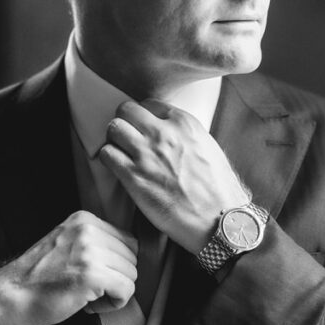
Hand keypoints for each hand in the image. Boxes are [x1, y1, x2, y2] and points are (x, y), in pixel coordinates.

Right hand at [0, 211, 137, 324]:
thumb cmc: (35, 280)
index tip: (90, 277)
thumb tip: (127, 256)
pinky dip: (113, 304)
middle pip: (132, 258)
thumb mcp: (65, 244)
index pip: (126, 241)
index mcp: (83, 219)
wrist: (8, 297)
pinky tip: (88, 305)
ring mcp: (90, 251)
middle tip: (88, 290)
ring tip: (85, 297)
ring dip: (113, 293)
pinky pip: (126, 291)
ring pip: (131, 275)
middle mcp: (88, 230)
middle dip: (115, 278)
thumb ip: (92, 242)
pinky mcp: (91, 275)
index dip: (113, 265)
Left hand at [98, 100, 249, 253]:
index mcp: (184, 123)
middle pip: (126, 110)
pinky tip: (117, 167)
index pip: (149, 104)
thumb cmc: (218, 190)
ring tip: (120, 151)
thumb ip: (186, 136)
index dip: (143, 117)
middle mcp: (164, 134)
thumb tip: (170, 134)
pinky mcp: (133, 177)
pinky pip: (106, 154)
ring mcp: (146, 154)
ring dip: (114, 139)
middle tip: (127, 137)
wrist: (217, 220)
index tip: (143, 129)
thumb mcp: (208, 149)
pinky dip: (108, 158)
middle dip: (124, 122)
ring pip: (113, 128)